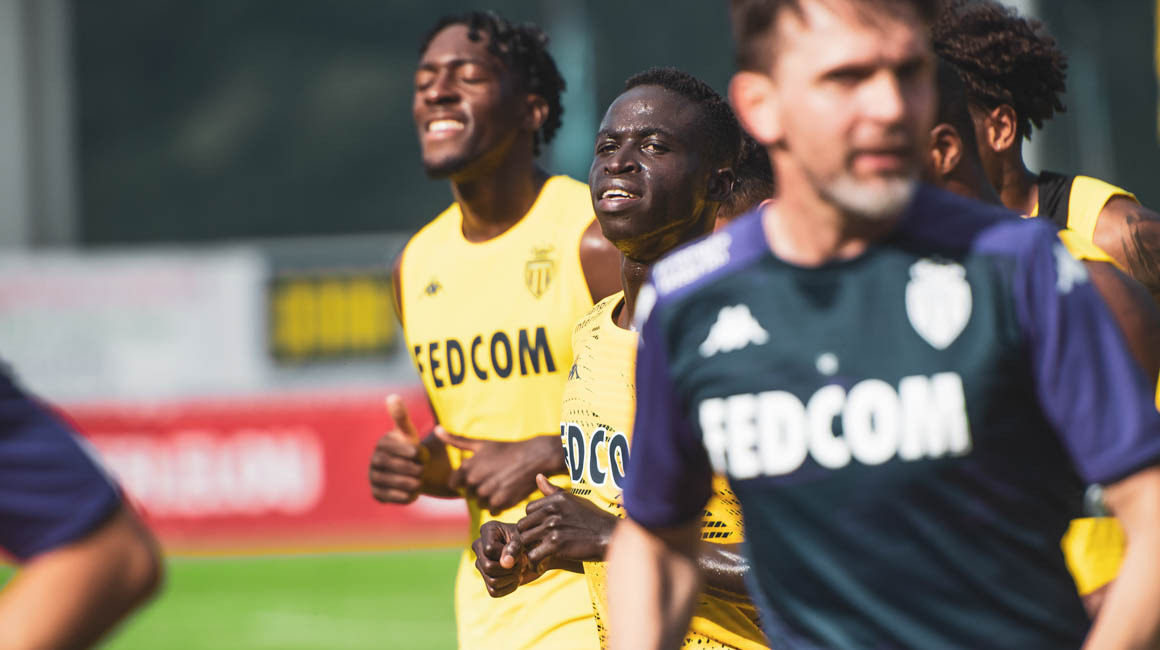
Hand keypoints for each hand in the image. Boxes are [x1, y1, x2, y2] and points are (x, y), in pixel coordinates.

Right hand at [368, 395, 428, 503]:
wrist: (408, 470)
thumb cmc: (409, 447)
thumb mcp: (408, 432)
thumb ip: (401, 416)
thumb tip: (392, 396)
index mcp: (382, 444)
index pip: (400, 449)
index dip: (414, 453)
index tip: (422, 454)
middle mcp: (374, 461)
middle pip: (396, 466)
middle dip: (414, 468)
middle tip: (423, 470)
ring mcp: (374, 478)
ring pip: (395, 483)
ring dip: (412, 482)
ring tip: (420, 480)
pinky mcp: (377, 494)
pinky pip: (392, 497)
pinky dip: (406, 496)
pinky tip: (413, 491)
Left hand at [434, 427, 565, 514]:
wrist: (534, 457)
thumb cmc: (506, 450)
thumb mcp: (481, 443)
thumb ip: (456, 439)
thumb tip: (436, 429)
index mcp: (467, 467)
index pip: (454, 484)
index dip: (464, 480)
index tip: (478, 474)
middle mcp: (475, 481)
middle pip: (469, 494)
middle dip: (478, 488)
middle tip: (494, 476)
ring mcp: (487, 493)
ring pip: (480, 503)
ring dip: (488, 497)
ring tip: (501, 483)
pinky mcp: (500, 503)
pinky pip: (492, 510)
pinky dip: (499, 504)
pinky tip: (507, 491)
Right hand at [471, 521, 542, 597]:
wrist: (535, 550)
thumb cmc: (529, 539)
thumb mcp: (524, 539)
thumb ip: (514, 548)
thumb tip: (506, 563)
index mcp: (487, 530)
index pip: (489, 549)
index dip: (507, 554)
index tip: (522, 552)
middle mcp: (479, 547)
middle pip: (488, 567)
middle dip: (510, 568)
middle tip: (523, 563)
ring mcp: (481, 564)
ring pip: (492, 581)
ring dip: (512, 578)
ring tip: (521, 570)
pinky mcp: (487, 579)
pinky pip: (494, 591)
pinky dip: (509, 587)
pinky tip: (517, 578)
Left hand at [518, 474, 618, 566]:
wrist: (609, 537)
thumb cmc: (592, 518)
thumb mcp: (574, 500)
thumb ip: (553, 490)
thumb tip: (538, 476)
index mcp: (555, 499)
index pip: (528, 510)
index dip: (534, 520)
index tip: (542, 529)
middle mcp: (552, 510)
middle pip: (523, 525)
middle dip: (529, 535)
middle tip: (538, 543)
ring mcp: (553, 527)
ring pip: (525, 540)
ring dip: (531, 548)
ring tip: (540, 552)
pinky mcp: (556, 545)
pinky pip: (532, 554)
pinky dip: (535, 561)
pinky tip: (542, 561)